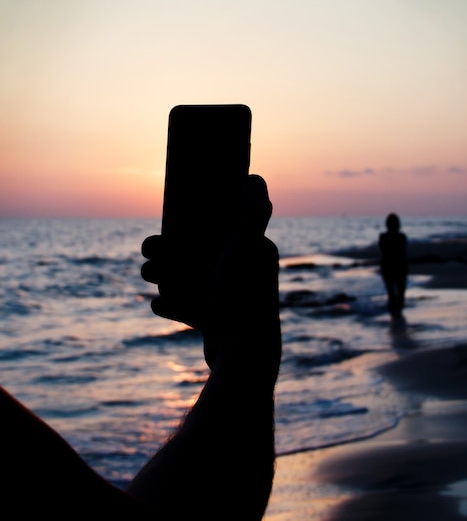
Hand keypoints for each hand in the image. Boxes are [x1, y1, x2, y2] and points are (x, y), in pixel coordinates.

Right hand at [141, 175, 279, 372]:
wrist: (242, 355)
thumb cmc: (242, 297)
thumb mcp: (246, 248)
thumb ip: (253, 212)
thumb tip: (253, 177)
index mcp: (253, 252)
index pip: (215, 229)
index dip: (187, 226)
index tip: (164, 231)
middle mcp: (245, 273)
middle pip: (198, 254)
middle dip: (168, 253)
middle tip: (148, 254)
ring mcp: (231, 299)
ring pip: (191, 279)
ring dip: (166, 276)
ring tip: (149, 278)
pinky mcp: (219, 323)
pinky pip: (191, 307)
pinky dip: (175, 304)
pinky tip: (161, 305)